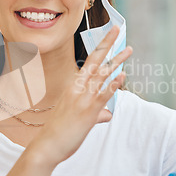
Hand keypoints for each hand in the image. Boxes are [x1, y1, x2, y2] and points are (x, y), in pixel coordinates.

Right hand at [28, 25, 131, 166]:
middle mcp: (77, 89)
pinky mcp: (88, 111)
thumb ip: (96, 113)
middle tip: (117, 29)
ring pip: (101, 74)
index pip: (88, 63)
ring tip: (128, 49)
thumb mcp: (78, 119)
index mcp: (73, 87)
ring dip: (116, 60)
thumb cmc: (59, 132)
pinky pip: (103, 95)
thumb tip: (108, 114)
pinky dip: (113, 84)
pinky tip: (122, 75)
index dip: (99, 49)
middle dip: (106, 44)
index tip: (109, 37)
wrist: (46, 146)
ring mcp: (82, 99)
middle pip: (95, 61)